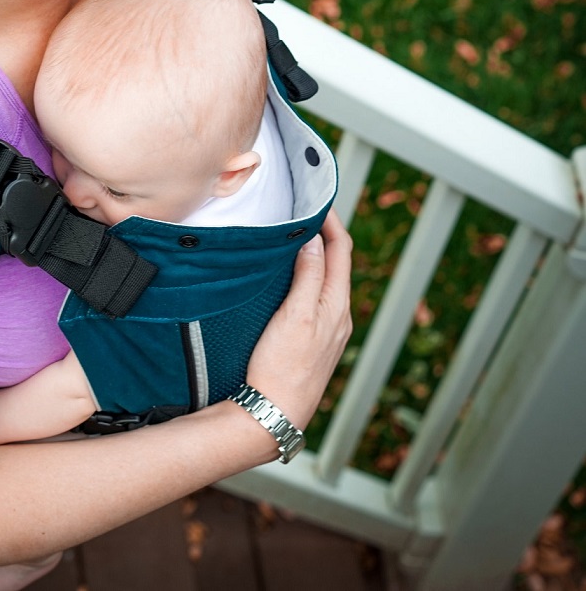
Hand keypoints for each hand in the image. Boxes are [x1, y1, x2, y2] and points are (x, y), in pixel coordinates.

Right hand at [245, 210, 352, 429]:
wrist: (272, 413)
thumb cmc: (283, 367)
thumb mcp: (296, 315)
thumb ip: (309, 276)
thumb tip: (315, 240)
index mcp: (337, 306)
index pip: (341, 251)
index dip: (331, 222)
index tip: (317, 201)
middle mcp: (338, 316)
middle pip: (337, 264)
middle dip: (324, 235)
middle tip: (304, 211)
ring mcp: (327, 331)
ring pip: (326, 281)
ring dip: (316, 256)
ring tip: (296, 236)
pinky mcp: (312, 341)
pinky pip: (315, 298)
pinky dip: (307, 277)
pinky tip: (290, 279)